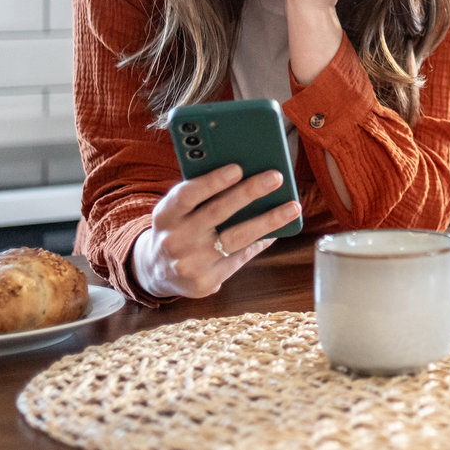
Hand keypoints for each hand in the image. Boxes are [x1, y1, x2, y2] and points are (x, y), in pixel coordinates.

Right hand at [131, 164, 301, 299]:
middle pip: (217, 212)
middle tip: (277, 177)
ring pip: (236, 238)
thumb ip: (202, 195)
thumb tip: (248, 174)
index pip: (187, 195)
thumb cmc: (178, 227)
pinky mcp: (205, 282)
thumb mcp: (178, 209)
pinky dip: (261, 242)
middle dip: (249, 193)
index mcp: (166, 215)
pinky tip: (279, 230)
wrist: (157, 270)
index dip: (212, 182)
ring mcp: (190, 263)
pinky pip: (240, 258)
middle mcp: (175, 239)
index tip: (237, 168)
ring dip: (268, 220)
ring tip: (292, 207)